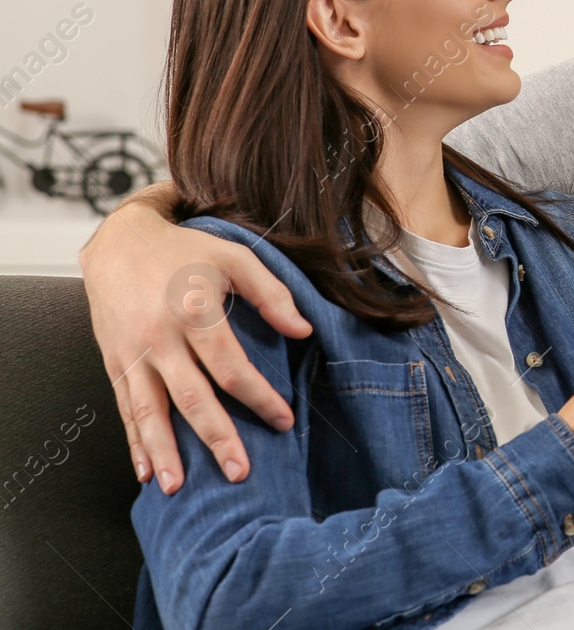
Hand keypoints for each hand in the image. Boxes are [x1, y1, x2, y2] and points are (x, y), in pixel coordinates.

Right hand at [79, 190, 310, 492]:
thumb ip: (272, 294)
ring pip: (150, 411)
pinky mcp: (114, 362)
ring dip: (165, 451)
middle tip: (239, 473)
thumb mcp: (236, 257)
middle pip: (191, 397)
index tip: (283, 420)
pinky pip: (125, 408)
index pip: (231, 367)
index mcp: (194, 312)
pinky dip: (134, 442)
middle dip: (216, 438)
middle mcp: (159, 337)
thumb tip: (303, 331)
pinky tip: (146, 471)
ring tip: (178, 488)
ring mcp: (132, 353)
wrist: (119, 241)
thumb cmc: (185, 250)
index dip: (260, 397)